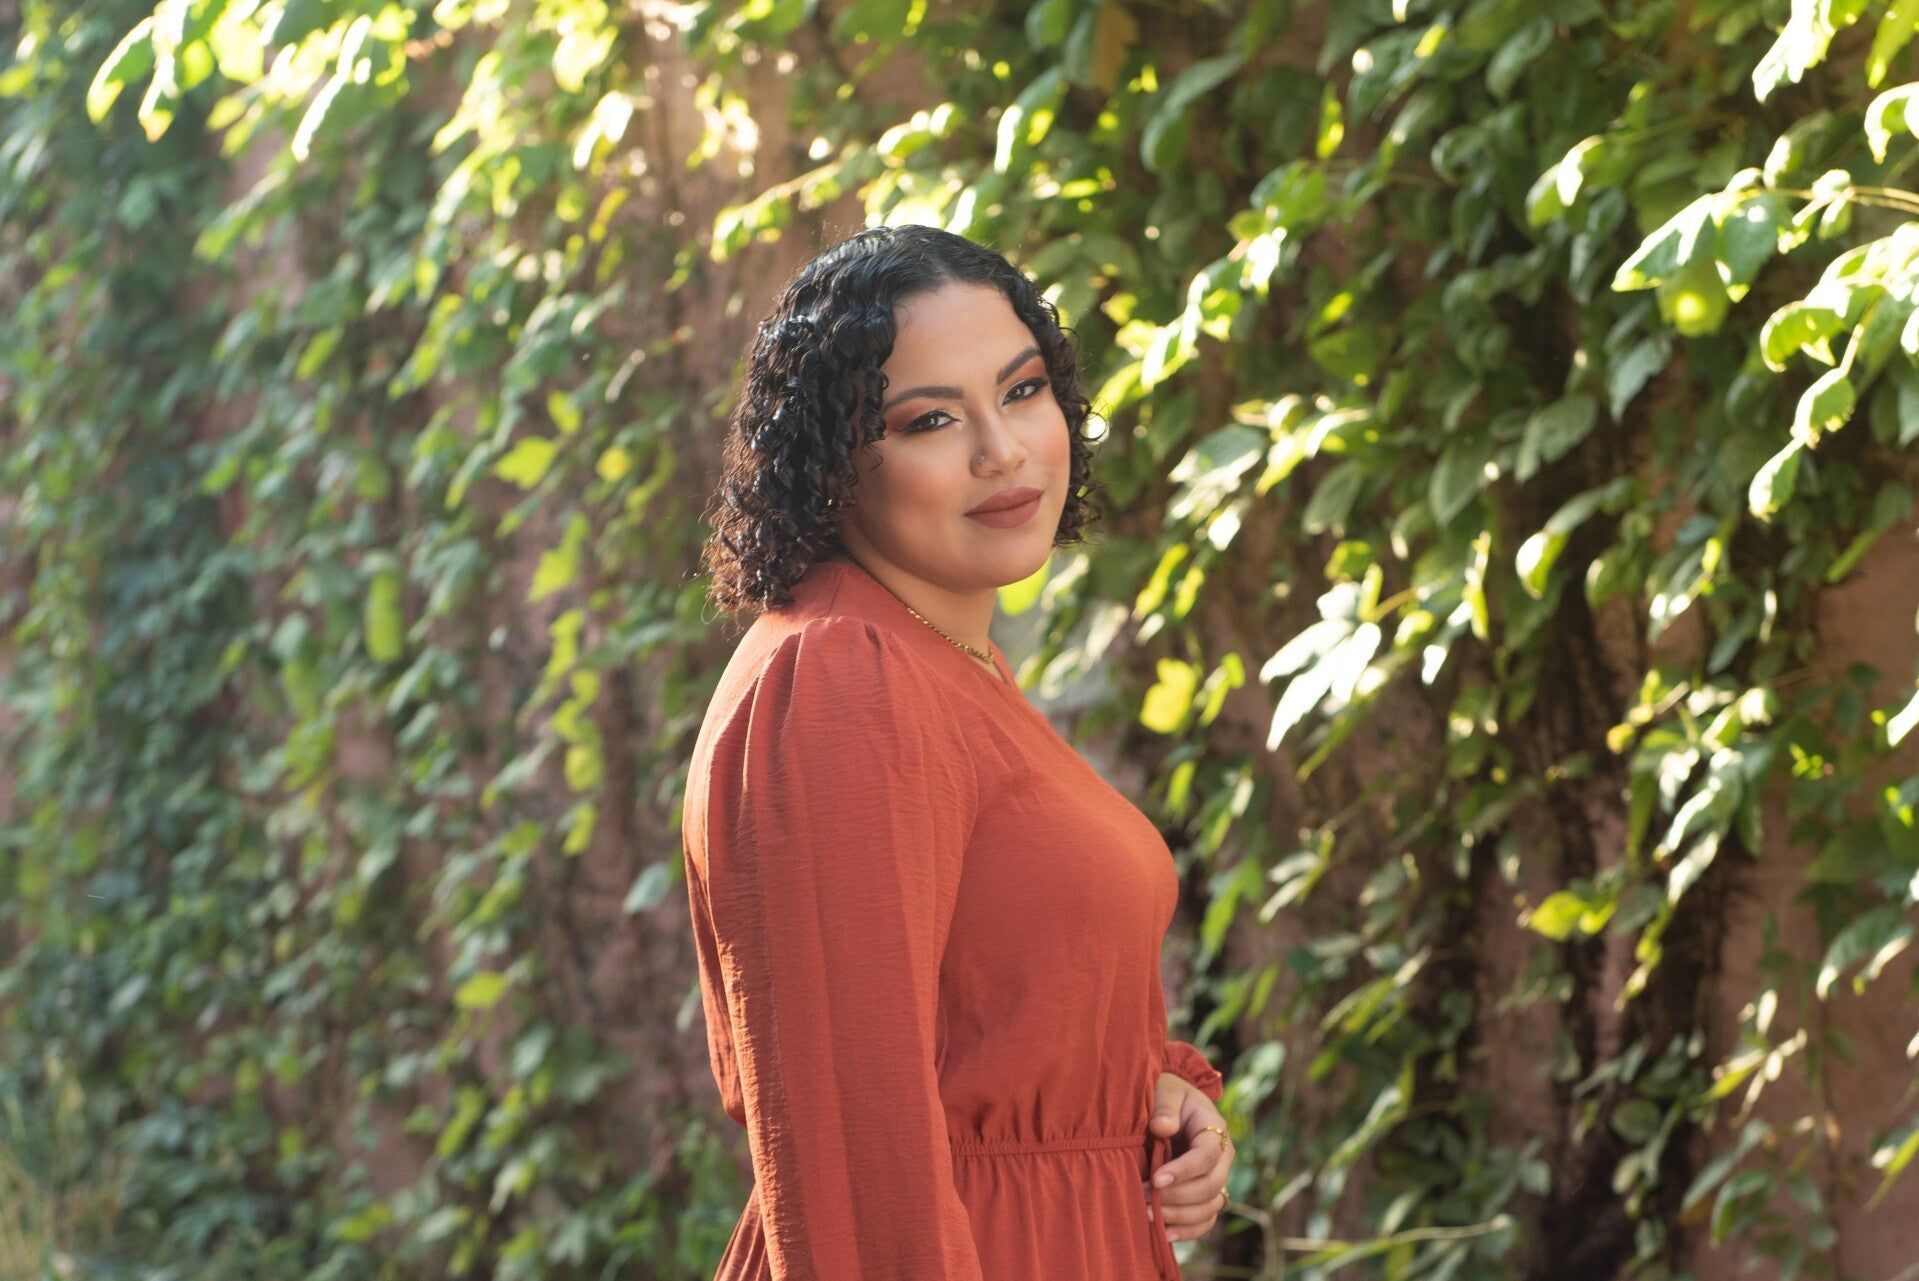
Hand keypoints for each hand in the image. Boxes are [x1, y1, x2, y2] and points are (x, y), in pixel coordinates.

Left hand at [1143, 1070, 1232, 1242]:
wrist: (1168, 1105)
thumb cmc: (1165, 1094)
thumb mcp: (1165, 1090)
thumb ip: (1164, 1106)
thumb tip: (1162, 1128)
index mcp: (1215, 1129)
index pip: (1207, 1156)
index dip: (1184, 1171)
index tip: (1156, 1179)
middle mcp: (1222, 1158)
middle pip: (1211, 1186)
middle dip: (1177, 1196)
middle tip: (1144, 1197)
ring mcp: (1217, 1178)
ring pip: (1210, 1207)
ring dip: (1179, 1215)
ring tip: (1148, 1214)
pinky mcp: (1205, 1195)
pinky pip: (1205, 1220)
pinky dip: (1189, 1231)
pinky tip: (1165, 1235)